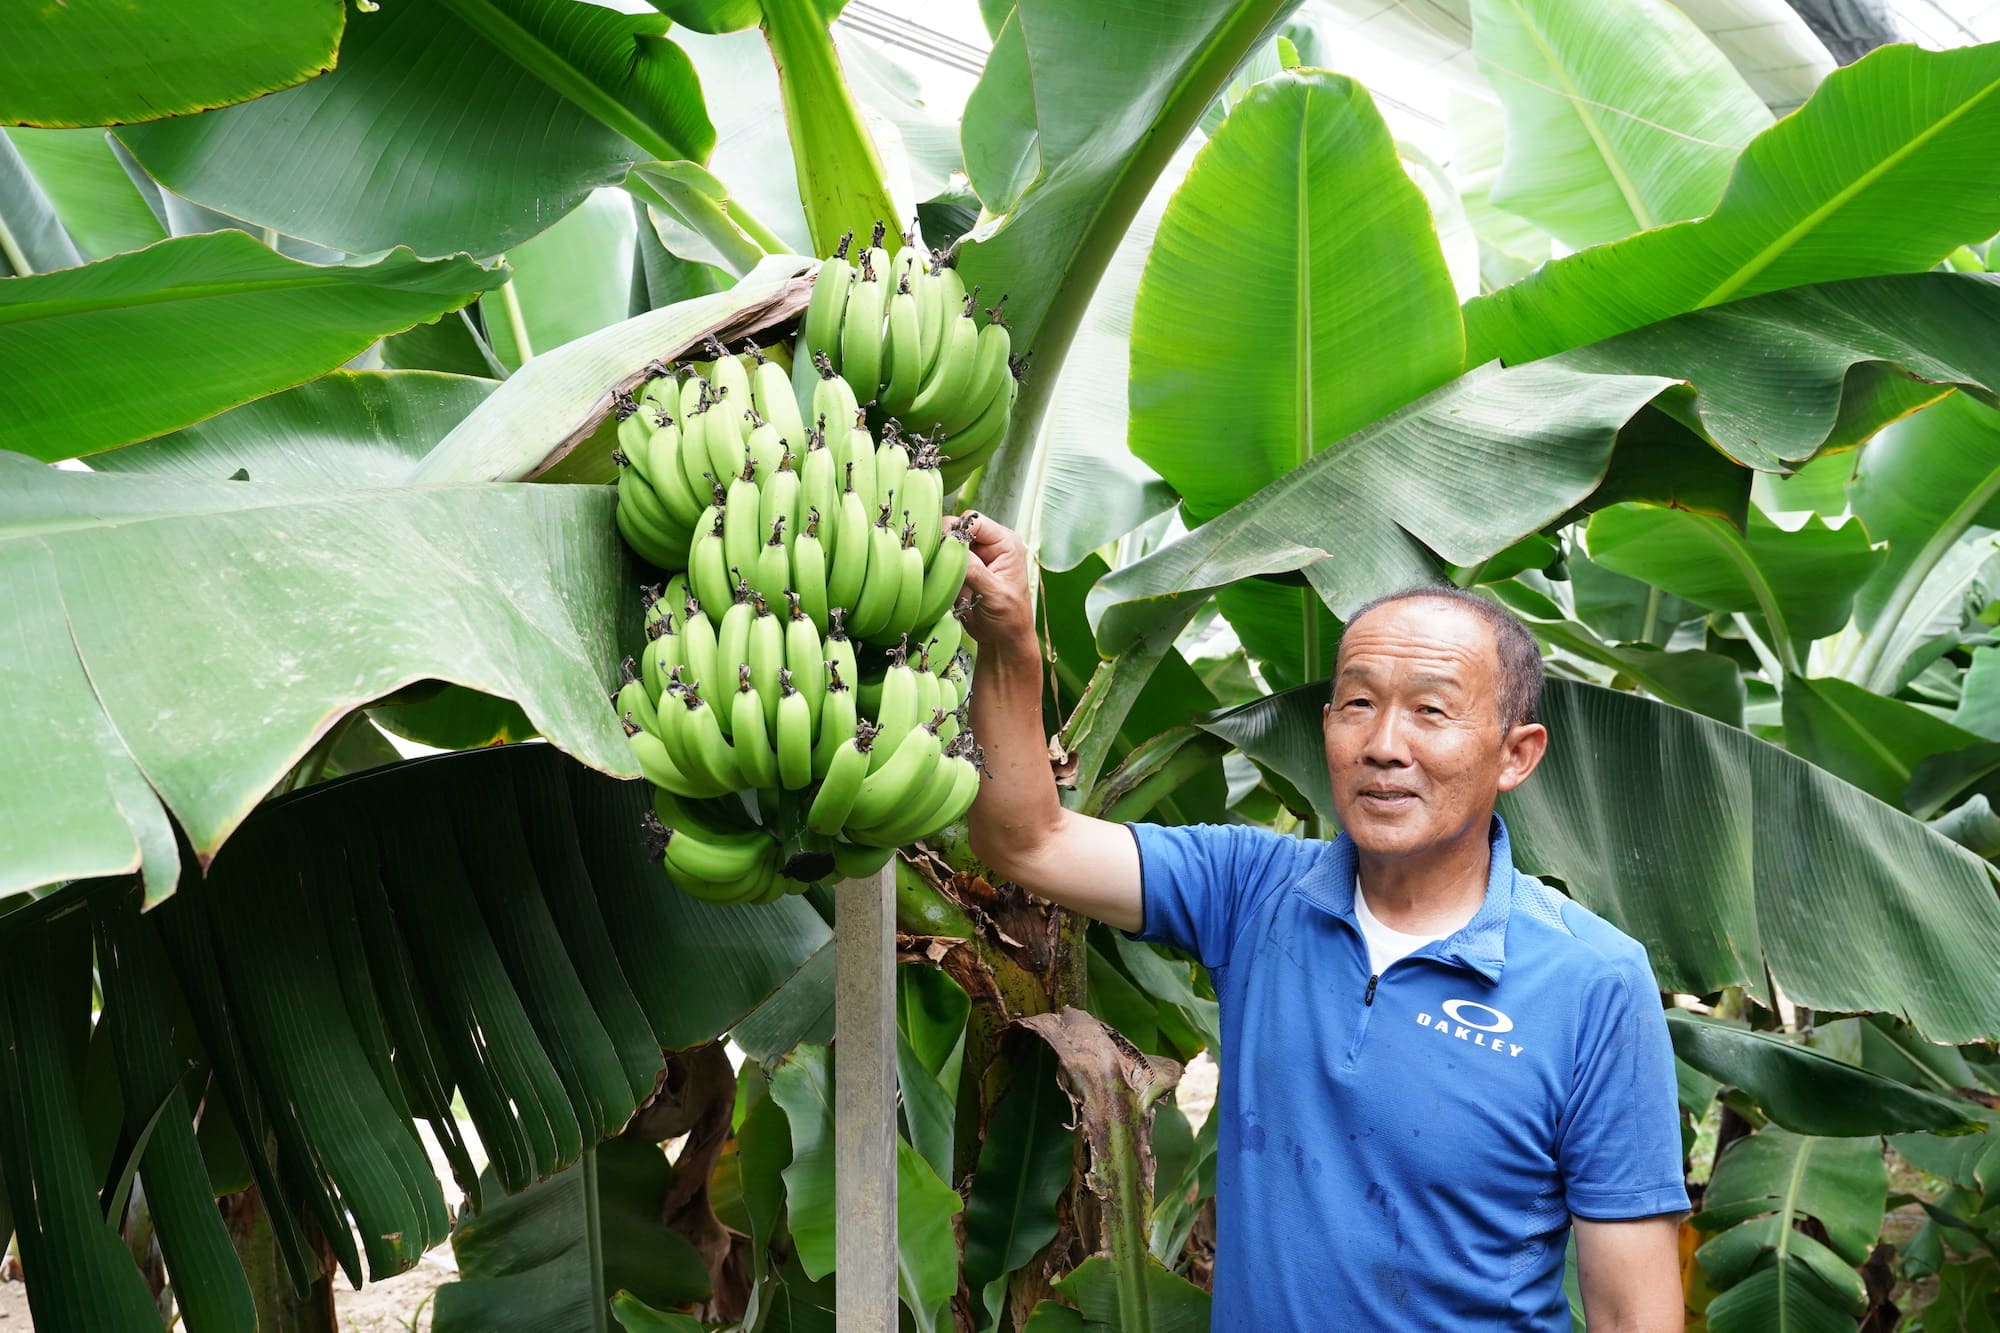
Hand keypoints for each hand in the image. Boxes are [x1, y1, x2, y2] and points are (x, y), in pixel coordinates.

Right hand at [946, 510, 1032, 646]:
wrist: (1002, 639)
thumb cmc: (1008, 617)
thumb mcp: (995, 594)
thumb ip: (976, 570)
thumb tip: (953, 548)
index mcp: (1004, 543)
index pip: (973, 521)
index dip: (956, 531)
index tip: (944, 550)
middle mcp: (988, 544)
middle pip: (956, 528)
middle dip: (944, 542)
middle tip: (935, 561)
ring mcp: (973, 556)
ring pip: (946, 542)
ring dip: (937, 554)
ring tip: (933, 569)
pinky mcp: (960, 569)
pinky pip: (941, 559)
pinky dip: (934, 565)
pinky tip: (932, 576)